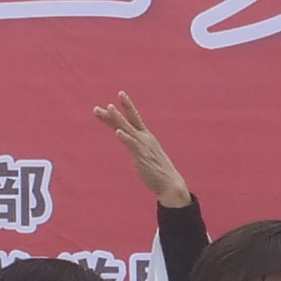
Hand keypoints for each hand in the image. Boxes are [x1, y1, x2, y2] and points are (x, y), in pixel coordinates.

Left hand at [89, 92, 192, 208]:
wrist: (171, 184)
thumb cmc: (157, 170)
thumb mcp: (143, 155)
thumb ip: (135, 146)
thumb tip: (128, 142)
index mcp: (145, 136)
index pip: (133, 119)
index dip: (125, 107)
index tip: (118, 95)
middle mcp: (145, 138)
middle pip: (129, 120)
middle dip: (119, 109)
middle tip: (111, 99)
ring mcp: (144, 146)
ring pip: (128, 128)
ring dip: (118, 118)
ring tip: (109, 107)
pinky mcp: (143, 156)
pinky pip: (132, 145)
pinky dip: (125, 138)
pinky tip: (117, 132)